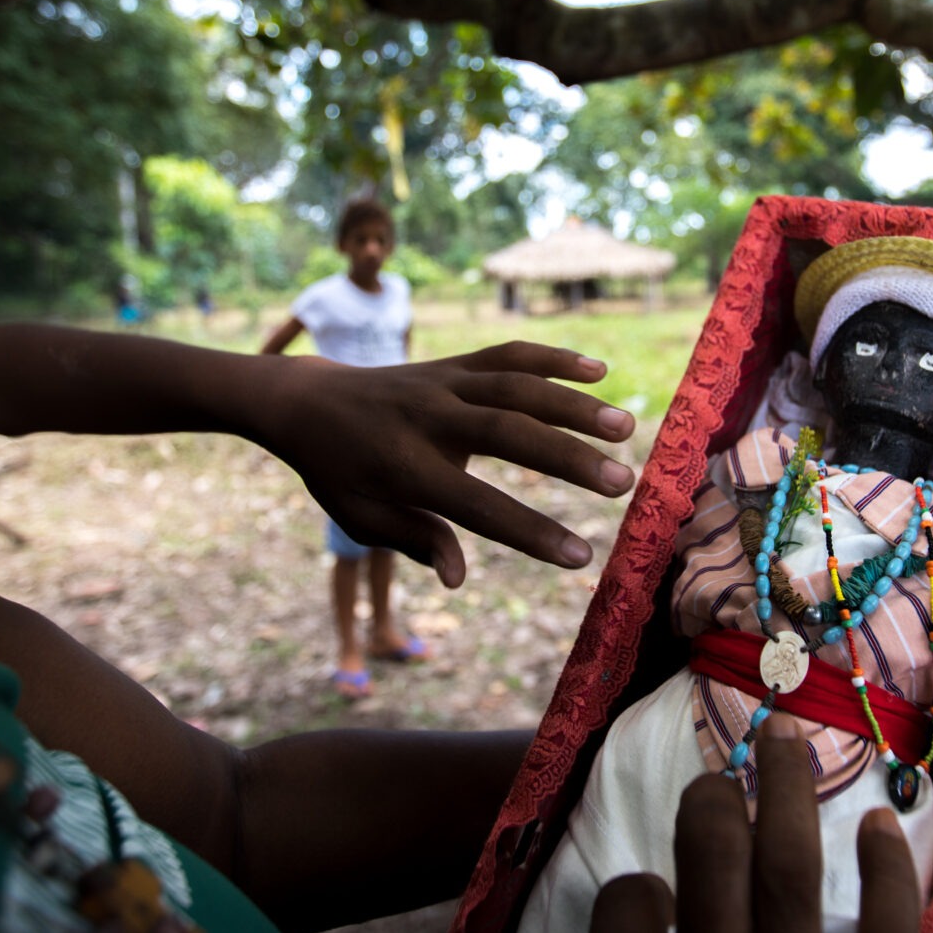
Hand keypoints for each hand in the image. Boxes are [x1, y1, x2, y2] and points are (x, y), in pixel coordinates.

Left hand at [243, 342, 634, 586]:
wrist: (306, 401)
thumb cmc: (338, 471)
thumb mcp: (360, 517)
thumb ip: (414, 541)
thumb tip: (458, 578)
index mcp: (404, 467)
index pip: (477, 506)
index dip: (529, 532)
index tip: (580, 557)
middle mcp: (428, 418)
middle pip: (508, 434)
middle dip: (568, 459)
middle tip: (622, 484)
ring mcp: (442, 383)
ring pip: (515, 386)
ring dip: (574, 404)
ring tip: (625, 426)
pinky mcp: (453, 362)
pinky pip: (507, 353)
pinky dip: (552, 357)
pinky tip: (598, 369)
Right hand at [587, 715, 921, 932]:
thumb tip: (636, 912)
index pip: (623, 906)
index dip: (632, 892)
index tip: (648, 897)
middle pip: (709, 857)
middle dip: (711, 799)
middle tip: (715, 785)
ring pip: (789, 874)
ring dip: (786, 789)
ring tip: (782, 742)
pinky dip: (888, 875)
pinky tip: (878, 824)